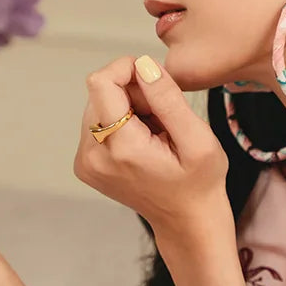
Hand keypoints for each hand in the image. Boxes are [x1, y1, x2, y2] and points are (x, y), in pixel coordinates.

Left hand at [74, 55, 230, 234]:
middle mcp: (93, 156)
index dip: (127, 69)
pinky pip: (98, 122)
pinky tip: (143, 140)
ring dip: (127, 107)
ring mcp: (85, 162)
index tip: (155, 82)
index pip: (101, 82)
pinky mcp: (85, 164)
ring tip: (155, 131)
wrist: (186, 221)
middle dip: (132, 92)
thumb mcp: (197, 139)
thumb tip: (143, 65)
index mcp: (121, 148)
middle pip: (100, 92)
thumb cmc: (199, 182)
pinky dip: (121, 121)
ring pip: (98, 104)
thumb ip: (168, 99)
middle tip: (163, 117)